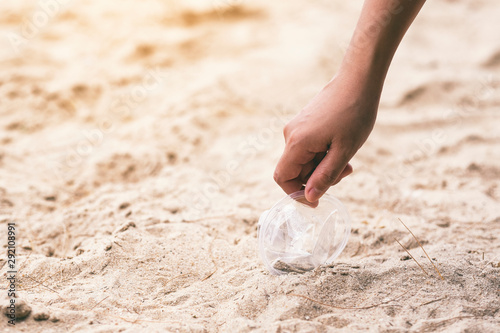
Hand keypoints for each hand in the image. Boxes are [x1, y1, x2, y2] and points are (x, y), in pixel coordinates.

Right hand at [273, 70, 380, 202]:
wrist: (358, 80)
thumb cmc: (354, 113)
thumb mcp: (344, 151)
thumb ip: (325, 176)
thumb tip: (309, 198)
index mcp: (297, 142)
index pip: (282, 177)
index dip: (297, 193)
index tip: (318, 200)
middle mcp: (291, 135)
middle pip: (296, 170)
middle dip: (318, 178)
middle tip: (345, 172)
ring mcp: (297, 128)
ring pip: (304, 160)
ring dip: (324, 166)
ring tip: (347, 159)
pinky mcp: (304, 124)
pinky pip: (308, 149)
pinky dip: (323, 155)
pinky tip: (341, 146)